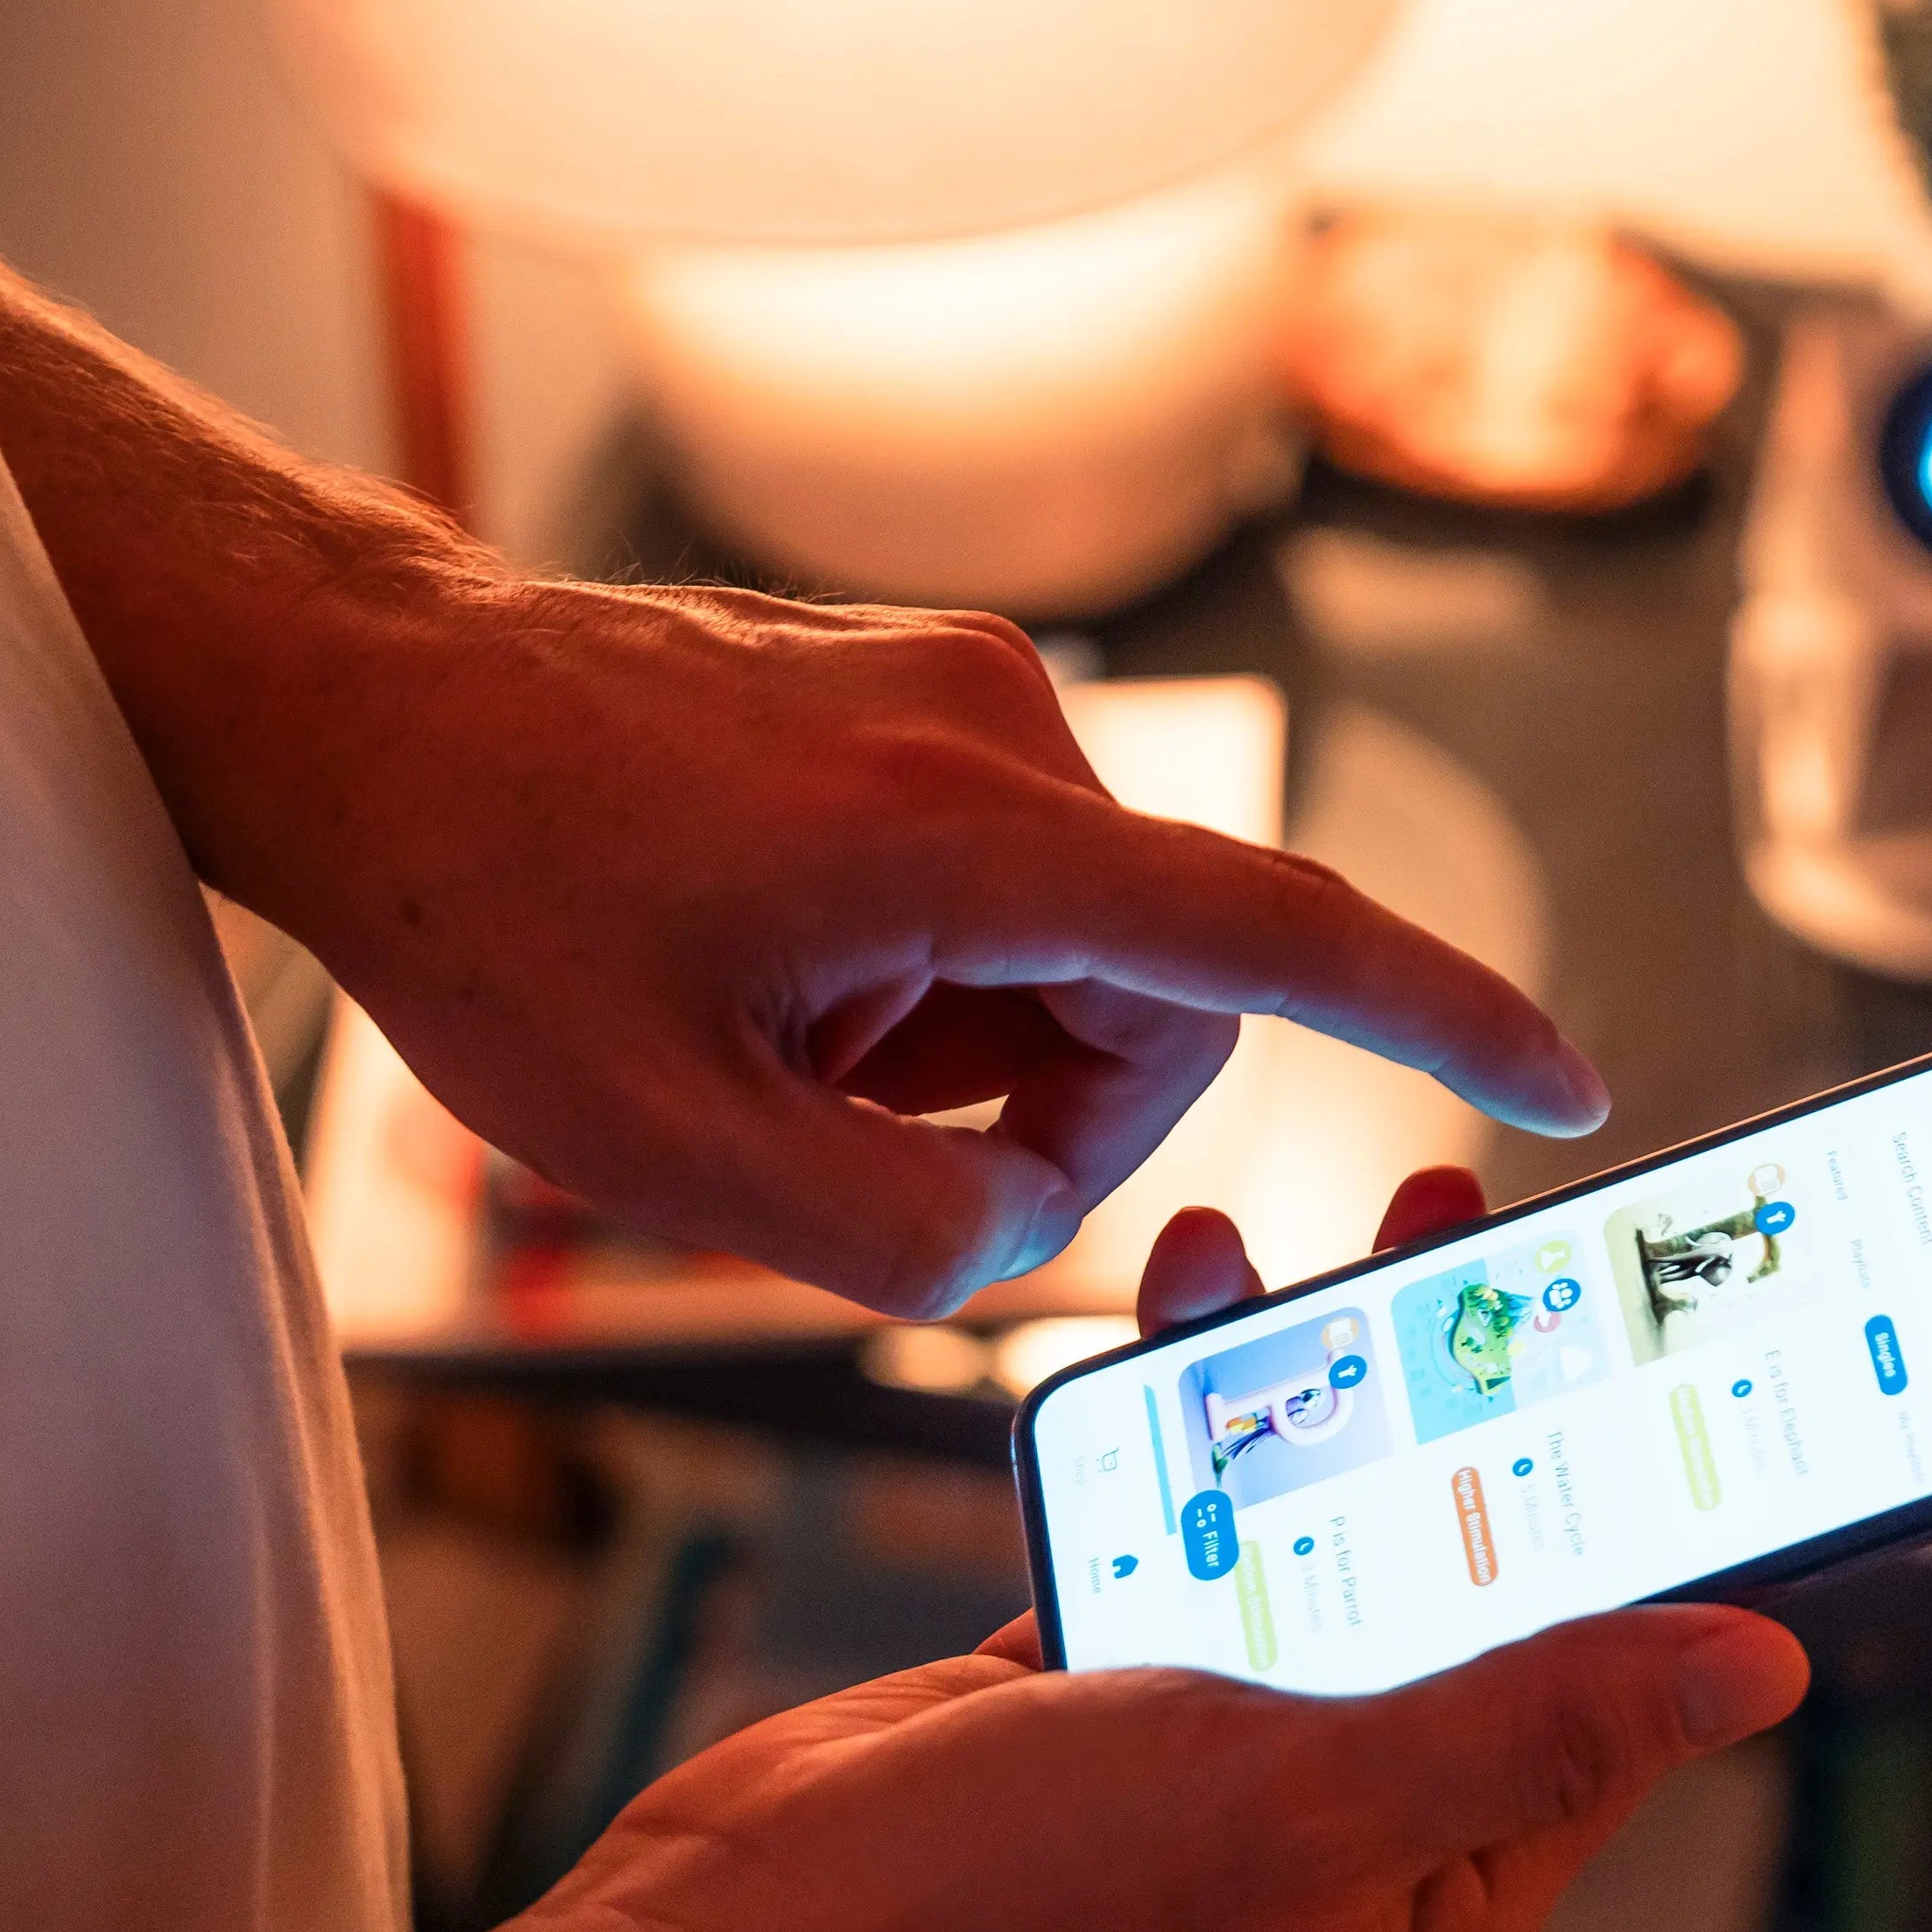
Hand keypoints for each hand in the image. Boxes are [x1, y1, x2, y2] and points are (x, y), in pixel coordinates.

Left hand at [219, 581, 1605, 1316]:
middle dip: (1061, 1107)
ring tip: (794, 1049)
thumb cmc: (490, 909)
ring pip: (1089, 942)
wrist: (364, 702)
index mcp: (968, 835)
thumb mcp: (664, 1150)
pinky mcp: (930, 689)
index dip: (1448, 1017)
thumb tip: (1016, 1240)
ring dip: (978, 1042)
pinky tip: (788, 975)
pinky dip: (938, 967)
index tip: (1567, 1082)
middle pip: (1171, 987)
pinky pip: (1018, 874)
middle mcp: (1008, 731)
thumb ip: (891, 1242)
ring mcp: (971, 694)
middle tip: (871, 1154)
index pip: (1280, 935)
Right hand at [534, 1167, 1806, 1931]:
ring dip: (1347, 1375)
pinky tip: (1205, 1298)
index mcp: (1449, 1877)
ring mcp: (1233, 1738)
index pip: (1613, 1674)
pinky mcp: (1113, 1673)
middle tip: (1502, 1241)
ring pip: (1337, 1512)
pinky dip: (1203, 1405)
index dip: (1661, 1510)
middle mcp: (1362, 1808)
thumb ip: (1536, 1721)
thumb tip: (1764, 1668)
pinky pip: (1200, 1508)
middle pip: (1479, 1564)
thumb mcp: (1311, 1802)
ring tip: (1368, 1228)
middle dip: (1496, 1398)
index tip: (1691, 1352)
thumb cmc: (1013, 1925)